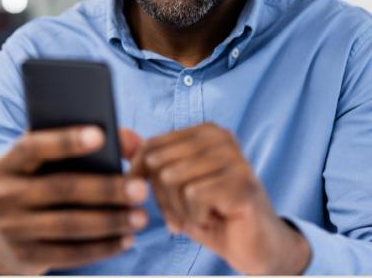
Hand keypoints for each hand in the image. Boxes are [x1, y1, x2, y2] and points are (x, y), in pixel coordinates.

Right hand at [0, 127, 147, 274]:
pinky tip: (127, 239)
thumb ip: (93, 140)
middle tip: (140, 188)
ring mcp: (13, 227)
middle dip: (105, 189)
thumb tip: (130, 142)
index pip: (35, 146)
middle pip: (60, 188)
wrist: (8, 229)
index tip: (100, 135)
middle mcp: (6, 192)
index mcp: (12, 160)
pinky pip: (68, 254)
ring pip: (68, 224)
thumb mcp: (55, 156)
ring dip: (110, 222)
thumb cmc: (45, 178)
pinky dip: (102, 247)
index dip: (66, 140)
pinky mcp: (26, 255)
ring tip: (141, 217)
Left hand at [130, 123, 310, 274]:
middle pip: (158, 163)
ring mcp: (234, 157)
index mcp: (205, 131)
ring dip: (180, 210)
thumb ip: (148, 159)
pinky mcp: (242, 181)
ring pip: (172, 179)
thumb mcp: (173, 185)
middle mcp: (221, 136)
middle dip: (163, 197)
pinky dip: (196, 217)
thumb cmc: (211, 211)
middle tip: (185, 210)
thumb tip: (121, 134)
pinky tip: (214, 218)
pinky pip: (193, 196)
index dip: (141, 178)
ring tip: (201, 214)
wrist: (254, 245)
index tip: (153, 196)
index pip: (151, 146)